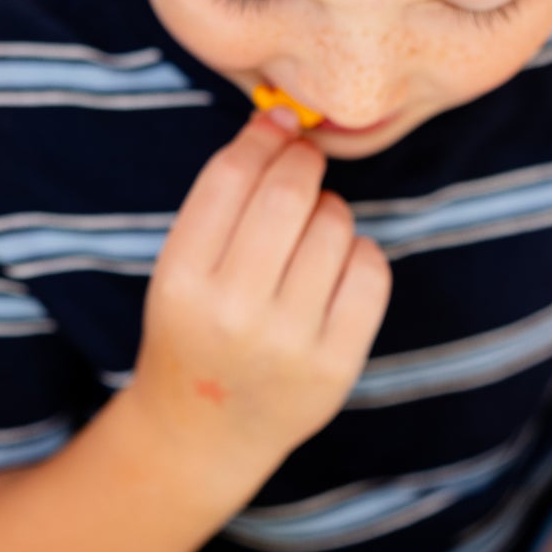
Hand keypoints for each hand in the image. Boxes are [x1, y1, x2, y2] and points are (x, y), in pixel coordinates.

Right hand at [132, 112, 391, 465]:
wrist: (204, 432)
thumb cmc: (195, 329)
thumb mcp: (182, 269)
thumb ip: (223, 200)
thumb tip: (282, 119)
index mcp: (181, 281)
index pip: (231, 178)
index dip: (263, 137)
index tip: (280, 125)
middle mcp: (233, 313)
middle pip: (288, 196)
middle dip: (303, 162)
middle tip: (305, 161)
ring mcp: (289, 343)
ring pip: (335, 227)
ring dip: (331, 209)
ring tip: (312, 227)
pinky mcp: (335, 365)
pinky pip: (370, 271)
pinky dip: (359, 252)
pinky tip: (336, 265)